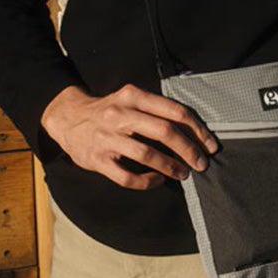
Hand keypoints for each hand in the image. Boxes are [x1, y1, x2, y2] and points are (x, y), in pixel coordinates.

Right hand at [40, 83, 217, 189]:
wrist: (66, 117)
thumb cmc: (108, 111)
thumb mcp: (130, 99)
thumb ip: (157, 110)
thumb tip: (195, 132)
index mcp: (132, 96)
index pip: (174, 111)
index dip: (197, 130)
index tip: (210, 145)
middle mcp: (119, 114)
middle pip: (164, 131)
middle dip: (189, 150)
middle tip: (202, 163)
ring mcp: (107, 138)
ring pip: (147, 154)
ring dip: (171, 167)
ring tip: (184, 173)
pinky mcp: (97, 160)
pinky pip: (127, 177)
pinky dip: (147, 181)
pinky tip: (158, 180)